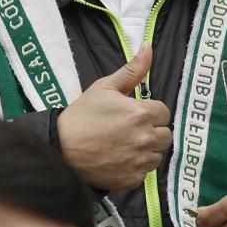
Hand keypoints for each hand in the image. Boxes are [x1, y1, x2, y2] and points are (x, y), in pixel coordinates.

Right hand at [55, 44, 171, 190]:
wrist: (61, 148)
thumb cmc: (82, 115)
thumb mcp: (104, 87)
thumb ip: (132, 70)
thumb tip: (148, 46)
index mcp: (141, 113)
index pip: (164, 112)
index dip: (149, 112)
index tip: (132, 114)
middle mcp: (145, 138)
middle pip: (166, 135)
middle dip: (151, 131)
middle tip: (128, 130)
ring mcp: (139, 161)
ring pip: (157, 155)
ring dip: (145, 150)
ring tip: (122, 145)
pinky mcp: (132, 179)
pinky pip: (144, 172)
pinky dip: (134, 167)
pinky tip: (117, 159)